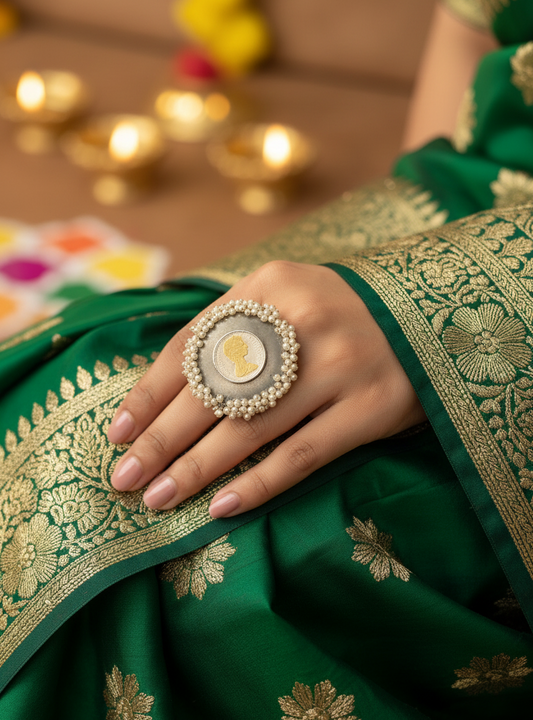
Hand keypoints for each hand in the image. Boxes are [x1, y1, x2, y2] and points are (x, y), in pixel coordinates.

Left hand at [108, 261, 424, 516]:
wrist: (430, 317)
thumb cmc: (340, 314)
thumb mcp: (286, 297)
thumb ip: (233, 329)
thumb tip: (160, 393)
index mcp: (271, 284)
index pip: (192, 344)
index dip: (149, 393)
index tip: (118, 433)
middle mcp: (303, 318)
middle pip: (213, 390)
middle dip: (160, 440)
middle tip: (124, 479)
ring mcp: (342, 364)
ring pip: (250, 428)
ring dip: (196, 469)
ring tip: (159, 499)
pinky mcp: (373, 407)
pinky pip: (302, 455)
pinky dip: (257, 484)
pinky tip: (222, 506)